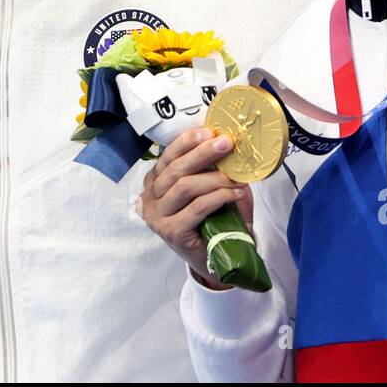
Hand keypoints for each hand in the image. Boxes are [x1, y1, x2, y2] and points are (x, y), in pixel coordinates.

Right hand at [140, 127, 249, 289]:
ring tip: (237, 176)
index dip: (187, 141)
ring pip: (185, 187)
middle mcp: (150, 198)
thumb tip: (222, 139)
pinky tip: (236, 193)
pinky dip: (219, 197)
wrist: (218, 255)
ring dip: (215, 178)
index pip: (167, 155)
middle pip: (175, 169)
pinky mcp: (171, 232)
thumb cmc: (213, 217)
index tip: (209, 131)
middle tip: (227, 144)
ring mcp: (158, 217)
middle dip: (203, 154)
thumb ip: (208, 166)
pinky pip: (197, 207)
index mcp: (155, 181)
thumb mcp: (208, 186)